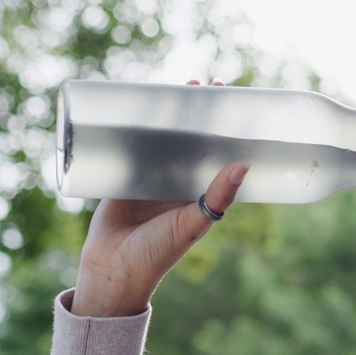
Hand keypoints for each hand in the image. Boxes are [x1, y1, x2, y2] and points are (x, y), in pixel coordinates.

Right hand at [71, 80, 243, 317]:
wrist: (113, 270)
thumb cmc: (158, 253)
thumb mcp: (192, 222)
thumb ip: (217, 197)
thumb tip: (242, 165)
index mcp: (199, 194)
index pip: (216, 153)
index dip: (223, 129)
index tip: (232, 102)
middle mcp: (177, 184)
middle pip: (189, 140)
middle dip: (195, 114)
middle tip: (201, 84)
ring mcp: (149, 180)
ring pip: (160, 140)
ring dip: (166, 116)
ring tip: (173, 87)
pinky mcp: (122, 178)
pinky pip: (130, 147)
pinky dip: (133, 129)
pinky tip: (135, 107)